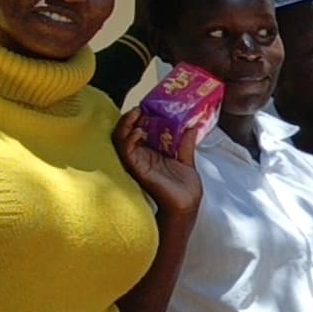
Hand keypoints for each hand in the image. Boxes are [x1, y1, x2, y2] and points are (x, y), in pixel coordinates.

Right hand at [118, 111, 203, 225]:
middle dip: (129, 118)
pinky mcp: (137, 170)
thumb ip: (185, 143)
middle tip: (139, 108)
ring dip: (126, 125)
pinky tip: (139, 133)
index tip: (147, 106)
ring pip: (120, 140)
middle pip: (126, 133)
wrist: (187, 204)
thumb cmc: (184, 187)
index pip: (139, 130)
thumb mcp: (186, 159)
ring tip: (136, 114)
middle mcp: (141, 156)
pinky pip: (126, 153)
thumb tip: (192, 126)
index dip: (140, 118)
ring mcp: (137, 162)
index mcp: (151, 152)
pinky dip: (129, 140)